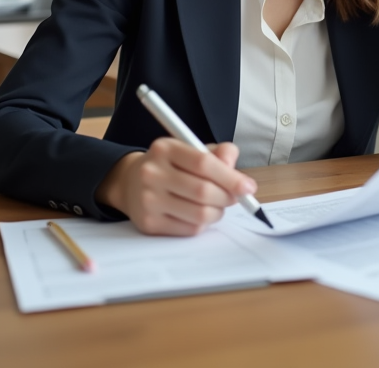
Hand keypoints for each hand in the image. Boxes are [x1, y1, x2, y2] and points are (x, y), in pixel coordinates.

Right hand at [96, 139, 255, 235]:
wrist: (130, 183)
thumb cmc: (170, 165)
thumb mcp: (191, 149)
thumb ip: (218, 154)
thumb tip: (236, 173)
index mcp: (165, 148)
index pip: (203, 163)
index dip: (231, 177)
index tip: (248, 187)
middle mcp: (152, 173)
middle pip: (203, 191)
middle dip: (227, 197)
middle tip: (235, 197)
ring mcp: (148, 200)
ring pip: (199, 214)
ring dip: (217, 212)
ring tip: (217, 205)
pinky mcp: (148, 223)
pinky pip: (189, 229)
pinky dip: (203, 224)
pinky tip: (199, 214)